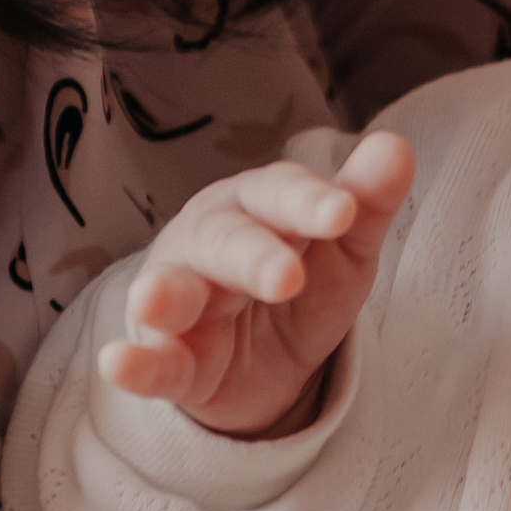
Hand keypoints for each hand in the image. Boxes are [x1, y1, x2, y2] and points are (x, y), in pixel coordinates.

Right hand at [98, 129, 412, 434]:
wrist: (272, 363)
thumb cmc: (303, 280)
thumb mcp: (345, 248)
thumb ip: (368, 202)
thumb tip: (394, 146)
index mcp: (256, 205)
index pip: (278, 195)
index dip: (308, 202)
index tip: (343, 213)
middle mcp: (208, 242)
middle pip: (224, 240)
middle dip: (251, 255)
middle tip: (285, 276)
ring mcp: (182, 303)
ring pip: (174, 293)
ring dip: (165, 296)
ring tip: (154, 298)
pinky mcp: (172, 364)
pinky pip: (151, 364)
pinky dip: (134, 364)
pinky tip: (116, 363)